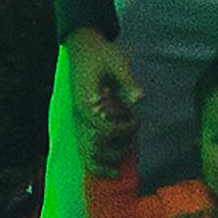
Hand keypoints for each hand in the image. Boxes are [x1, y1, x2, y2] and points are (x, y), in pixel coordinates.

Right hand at [66, 28, 138, 174]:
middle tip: (131, 142)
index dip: (123, 130)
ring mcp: (78, 120)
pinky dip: (94, 162)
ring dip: (102, 163)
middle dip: (115, 150)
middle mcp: (79, 116)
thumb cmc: (101, 54)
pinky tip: (108, 170)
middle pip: (93, 147)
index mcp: (86, 102)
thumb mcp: (117, 62)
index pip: (104, 128)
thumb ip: (127, 82)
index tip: (136, 121)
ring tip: (118, 170)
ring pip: (85, 153)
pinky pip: (83, 148)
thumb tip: (140, 99)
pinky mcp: (81, 122)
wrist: (82, 47)